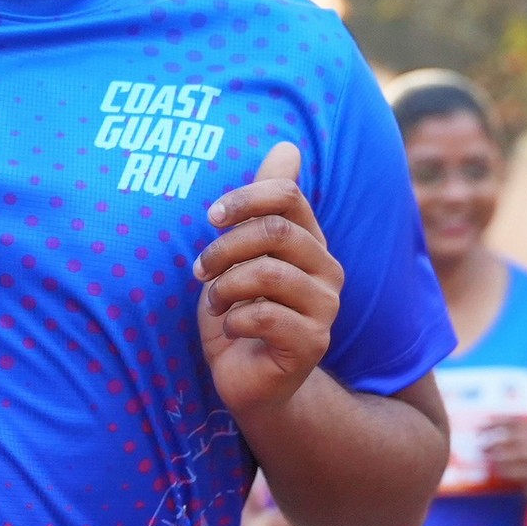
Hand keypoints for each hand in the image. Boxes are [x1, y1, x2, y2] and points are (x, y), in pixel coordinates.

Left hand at [195, 142, 341, 415]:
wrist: (248, 380)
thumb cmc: (240, 313)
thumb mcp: (242, 254)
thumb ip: (261, 206)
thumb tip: (287, 145)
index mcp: (309, 241)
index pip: (287, 195)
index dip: (244, 198)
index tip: (211, 217)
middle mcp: (327, 269)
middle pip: (275, 231)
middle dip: (224, 247)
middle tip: (199, 270)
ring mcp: (326, 307)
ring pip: (267, 272)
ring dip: (224, 287)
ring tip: (215, 303)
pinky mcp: (313, 343)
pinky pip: (266, 315)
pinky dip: (233, 319)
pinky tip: (229, 329)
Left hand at [483, 414, 526, 503]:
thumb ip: (517, 439)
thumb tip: (487, 433)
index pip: (519, 421)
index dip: (498, 421)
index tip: (481, 424)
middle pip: (517, 436)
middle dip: (496, 438)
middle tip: (480, 443)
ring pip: (518, 453)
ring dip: (498, 454)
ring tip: (485, 456)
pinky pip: (520, 472)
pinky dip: (505, 470)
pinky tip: (495, 470)